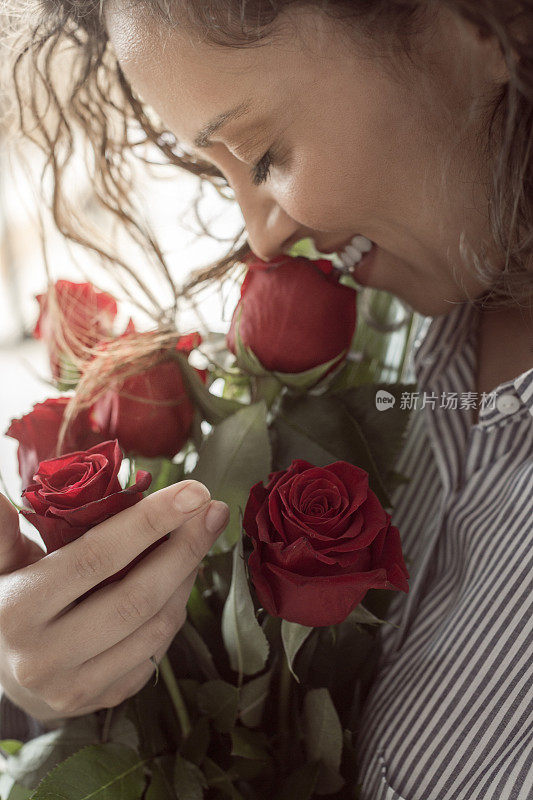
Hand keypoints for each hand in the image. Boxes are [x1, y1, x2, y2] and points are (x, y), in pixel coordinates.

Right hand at [0, 481, 228, 721]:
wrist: (0, 675)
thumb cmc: (7, 601)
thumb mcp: (0, 566)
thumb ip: (3, 535)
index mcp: (18, 610)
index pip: (98, 558)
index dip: (151, 521)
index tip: (193, 491)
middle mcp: (45, 657)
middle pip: (138, 597)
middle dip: (186, 548)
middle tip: (213, 510)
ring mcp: (76, 687)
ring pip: (155, 628)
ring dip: (187, 577)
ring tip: (200, 536)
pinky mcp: (104, 701)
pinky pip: (156, 651)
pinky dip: (176, 609)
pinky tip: (182, 577)